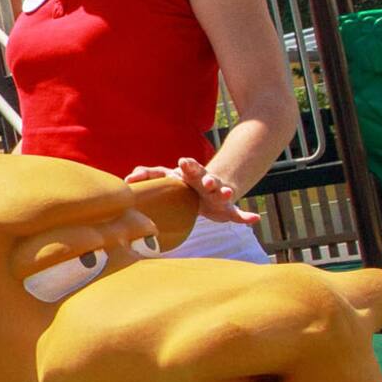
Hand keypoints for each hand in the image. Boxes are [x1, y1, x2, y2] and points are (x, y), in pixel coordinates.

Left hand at [125, 158, 258, 226]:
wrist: (208, 190)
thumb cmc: (183, 184)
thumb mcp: (168, 177)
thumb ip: (149, 175)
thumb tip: (127, 178)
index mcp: (192, 175)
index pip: (189, 168)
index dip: (188, 166)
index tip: (183, 161)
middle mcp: (207, 181)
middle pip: (207, 177)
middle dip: (209, 179)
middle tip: (207, 181)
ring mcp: (218, 193)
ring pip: (223, 192)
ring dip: (225, 192)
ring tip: (228, 193)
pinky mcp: (228, 207)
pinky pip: (238, 213)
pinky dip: (245, 217)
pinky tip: (254, 219)